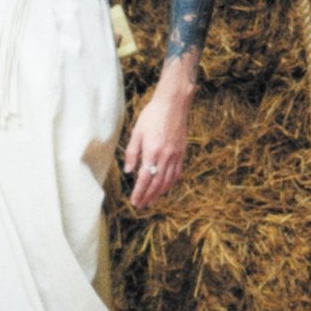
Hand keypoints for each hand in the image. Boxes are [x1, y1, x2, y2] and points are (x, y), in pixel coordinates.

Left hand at [122, 84, 189, 209]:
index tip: (134, 202)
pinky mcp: (181, 152)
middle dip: (148, 196)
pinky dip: (170, 183)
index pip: (144, 178)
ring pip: (167, 180)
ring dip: (159, 193)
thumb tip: (129, 171)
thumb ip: (132, 153)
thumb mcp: (136, 132)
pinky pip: (177, 173)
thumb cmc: (152, 115)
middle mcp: (165, 156)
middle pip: (156, 183)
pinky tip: (165, 187)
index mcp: (152, 152)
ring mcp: (175, 155)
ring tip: (151, 201)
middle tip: (141, 206)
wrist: (173, 104)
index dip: (139, 192)